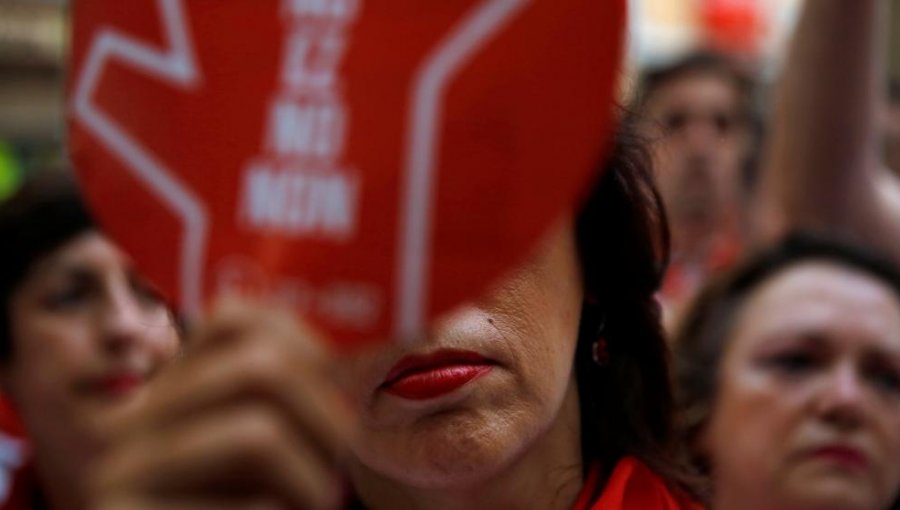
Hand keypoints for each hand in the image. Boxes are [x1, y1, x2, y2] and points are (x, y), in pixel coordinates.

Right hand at [90, 298, 355, 509]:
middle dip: (331, 419)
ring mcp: (121, 470)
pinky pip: (245, 507)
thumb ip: (304, 406)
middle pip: (260, 366)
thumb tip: (387, 359)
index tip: (344, 409)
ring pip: (255, 431)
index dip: (313, 354)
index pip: (238, 319)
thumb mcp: (284, 454)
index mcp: (175, 391)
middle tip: (350, 475)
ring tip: (323, 508)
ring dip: (314, 479)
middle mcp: (137, 418)